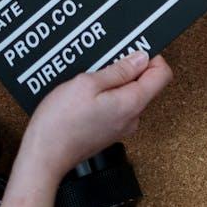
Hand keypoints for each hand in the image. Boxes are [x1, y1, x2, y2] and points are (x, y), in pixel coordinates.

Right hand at [18, 52, 172, 176]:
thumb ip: (119, 70)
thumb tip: (142, 58)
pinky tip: (87, 94)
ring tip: (91, 79)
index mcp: (132, 103)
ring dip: (116, 82)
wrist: (44, 157)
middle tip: (105, 62)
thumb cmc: (60, 122)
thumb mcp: (87, 84)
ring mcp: (123, 127)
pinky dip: (108, 96)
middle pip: (147, 84)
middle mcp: (133, 117)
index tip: (133, 50)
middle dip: (130, 68)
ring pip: (130, 95)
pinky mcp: (110, 132)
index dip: (152, 57)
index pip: (162, 74)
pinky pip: (118, 107)